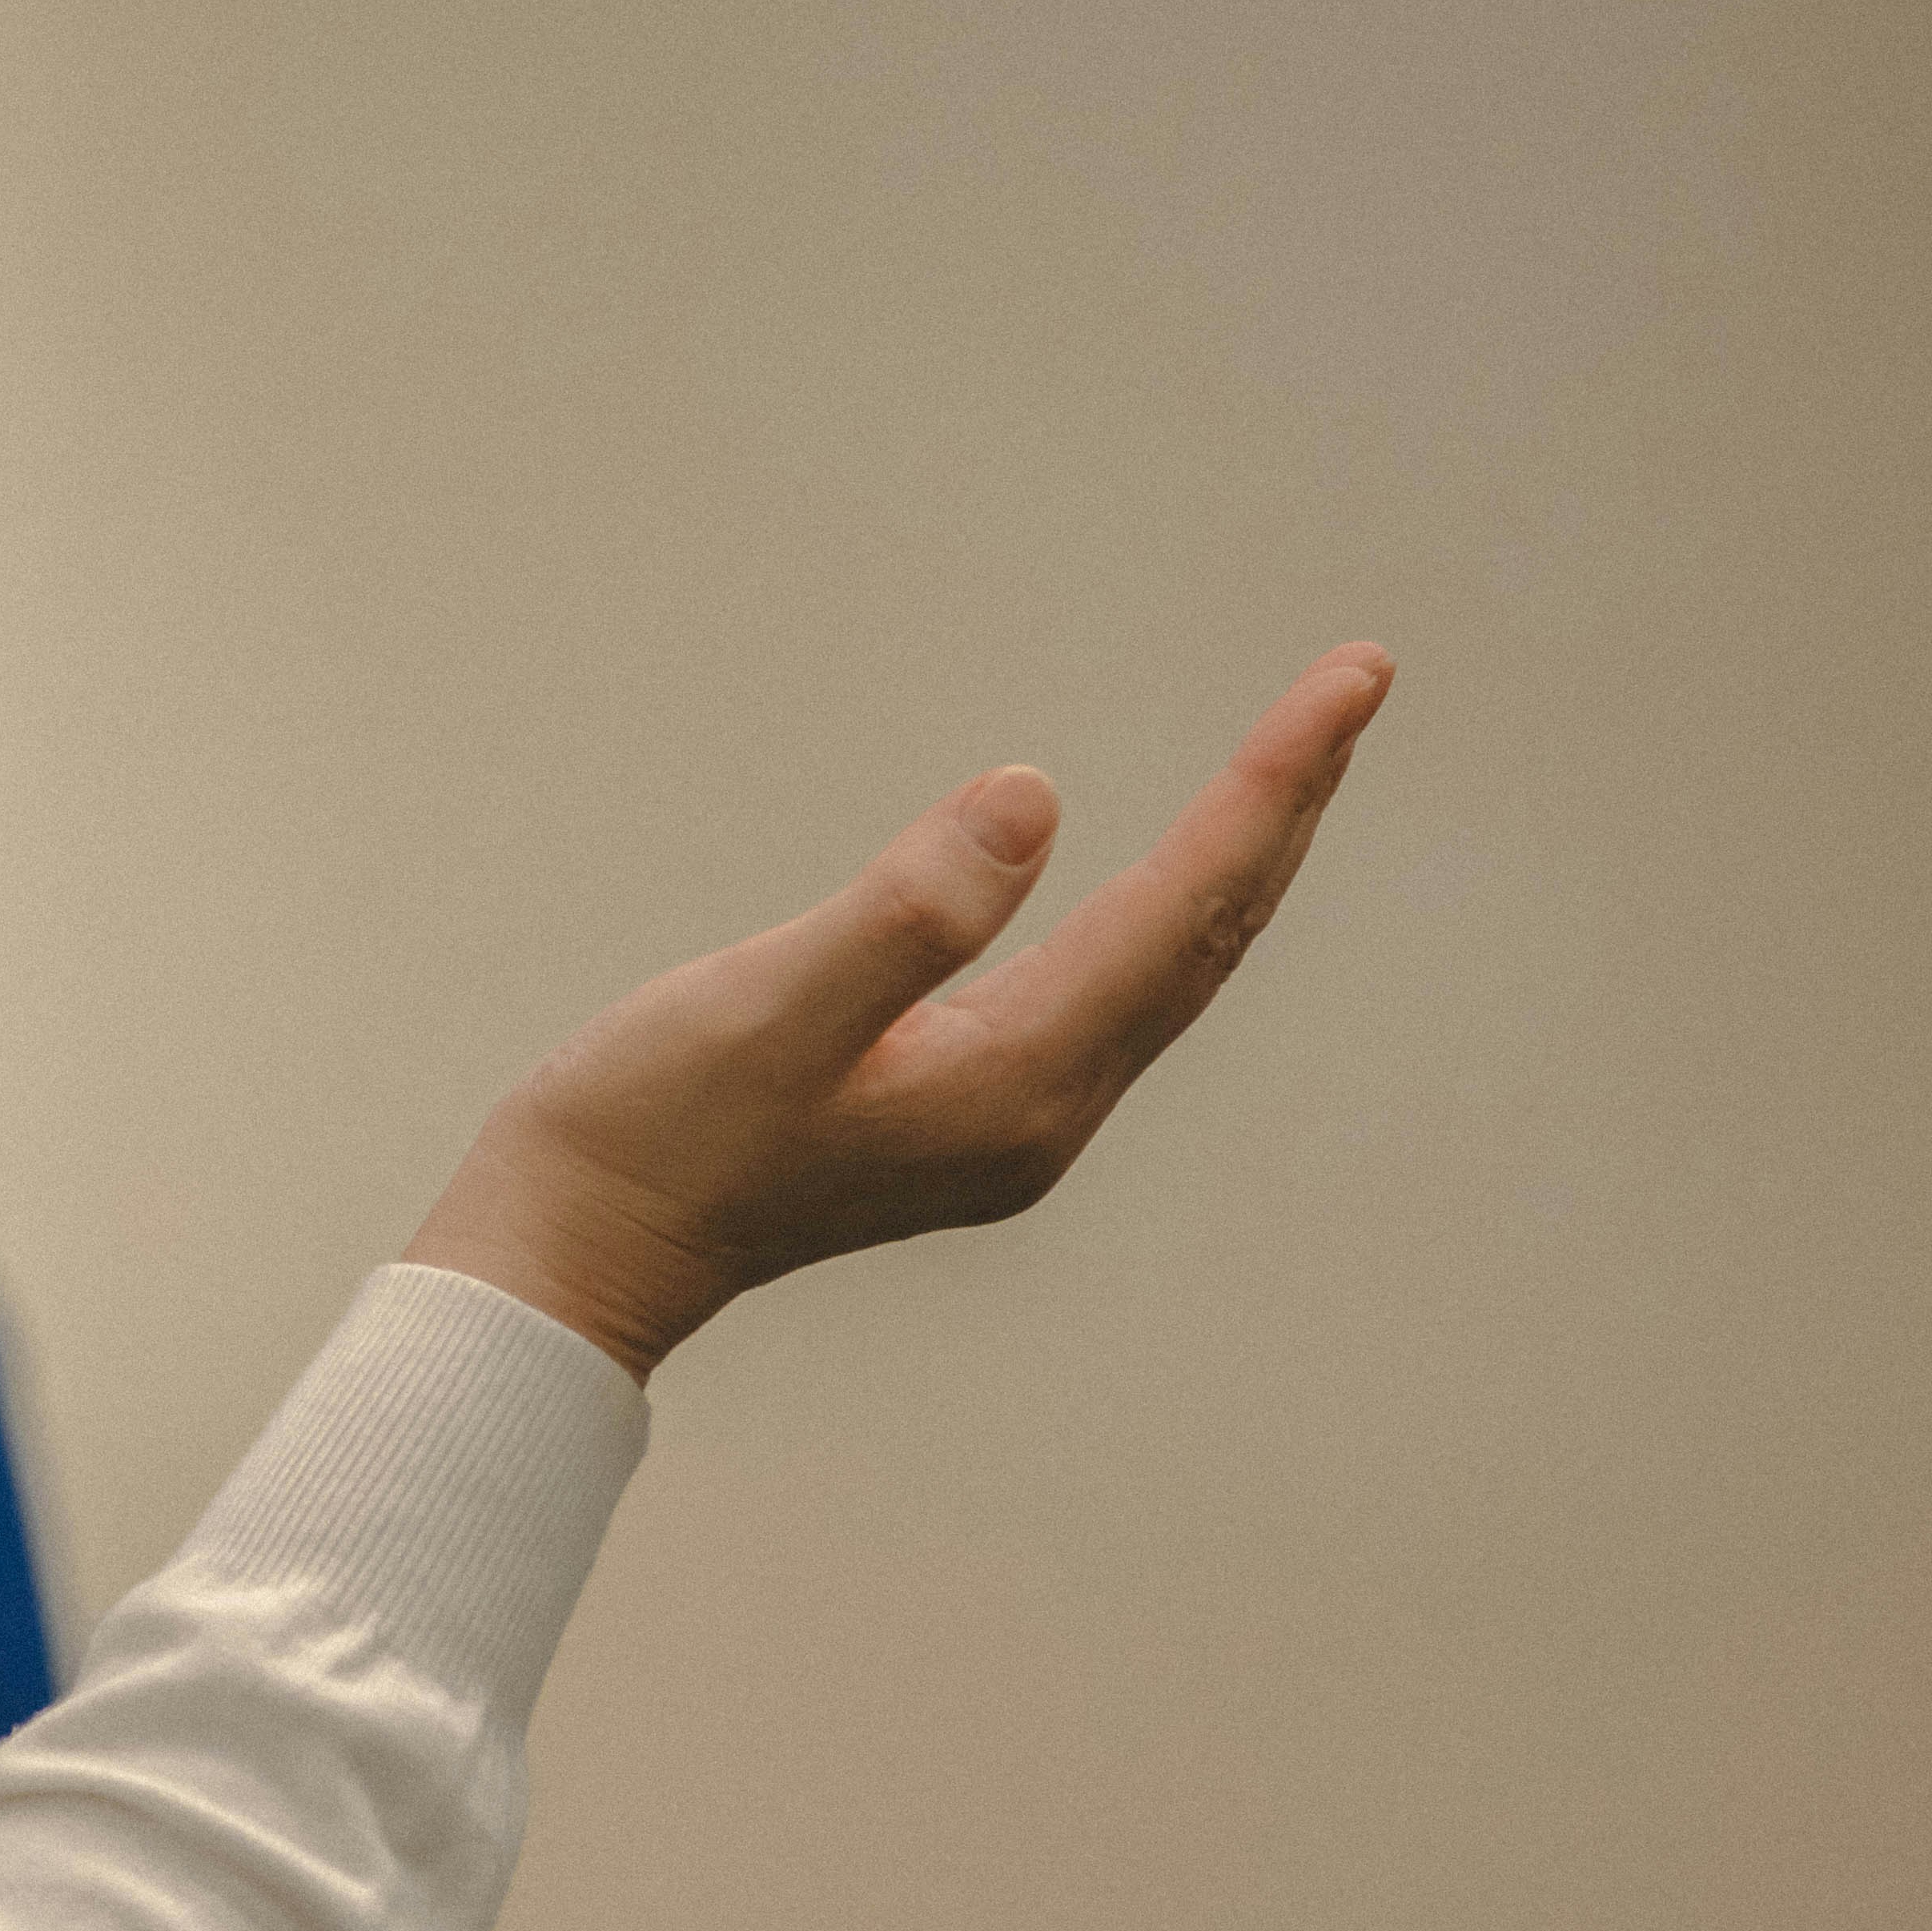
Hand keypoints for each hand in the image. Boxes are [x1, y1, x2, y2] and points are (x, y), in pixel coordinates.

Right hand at [403, 643, 1391, 1380]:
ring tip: (1295, 758)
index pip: (1189, 906)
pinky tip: (1168, 877)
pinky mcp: (962, 1111)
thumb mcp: (770, 1008)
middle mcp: (1041, 1112)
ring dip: (1237, 858)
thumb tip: (1033, 801)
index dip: (1274, 784)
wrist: (574, 1253)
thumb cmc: (653, 1131)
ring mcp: (1007, 1122)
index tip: (1351, 678)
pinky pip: (1108, 987)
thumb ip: (907, 913)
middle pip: (1210, 937)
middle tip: (1358, 681)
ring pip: (1168, 966)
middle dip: (1287, 807)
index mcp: (1018, 1083)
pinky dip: (1164, 908)